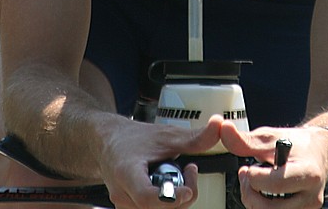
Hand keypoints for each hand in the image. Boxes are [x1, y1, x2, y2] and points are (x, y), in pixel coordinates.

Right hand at [98, 114, 225, 207]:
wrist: (109, 142)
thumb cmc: (133, 138)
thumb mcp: (165, 135)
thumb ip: (194, 138)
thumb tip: (219, 126)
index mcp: (126, 173)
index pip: (147, 197)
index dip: (171, 197)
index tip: (188, 189)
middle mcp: (122, 194)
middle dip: (181, 196)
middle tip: (190, 171)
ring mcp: (124, 205)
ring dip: (175, 201)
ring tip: (180, 177)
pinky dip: (167, 203)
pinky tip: (170, 188)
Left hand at [220, 123, 327, 207]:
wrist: (320, 152)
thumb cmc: (298, 144)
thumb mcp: (272, 137)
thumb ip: (246, 139)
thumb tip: (224, 130)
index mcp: (308, 173)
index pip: (275, 184)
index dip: (254, 177)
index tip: (250, 167)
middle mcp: (311, 196)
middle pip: (269, 208)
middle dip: (250, 192)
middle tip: (246, 176)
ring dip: (254, 202)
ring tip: (253, 183)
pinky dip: (262, 206)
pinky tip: (262, 192)